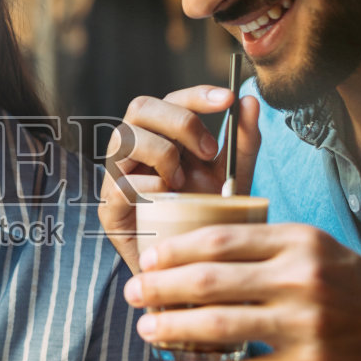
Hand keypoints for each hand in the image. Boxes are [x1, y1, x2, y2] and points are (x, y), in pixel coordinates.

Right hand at [101, 86, 260, 273]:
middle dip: (180, 122)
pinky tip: (170, 202)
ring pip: (124, 138)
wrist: (191, 266)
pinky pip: (122, 184)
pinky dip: (152, 189)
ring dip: (163, 154)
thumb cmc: (206, 215)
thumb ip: (241, 141)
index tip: (230, 99)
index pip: (171, 99)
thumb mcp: (230, 175)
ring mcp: (117, 176)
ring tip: (184, 183)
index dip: (197, 94)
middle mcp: (134, 149)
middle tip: (210, 152)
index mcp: (161, 135)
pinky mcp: (108, 209)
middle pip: (140, 107)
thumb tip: (252, 101)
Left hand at [124, 221, 360, 360]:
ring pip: (220, 327)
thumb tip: (205, 250)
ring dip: (174, 329)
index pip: (220, 240)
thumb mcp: (324, 250)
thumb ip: (272, 248)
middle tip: (132, 295)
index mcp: (300, 242)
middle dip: (160, 289)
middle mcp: (301, 279)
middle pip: (209, 282)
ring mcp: (307, 325)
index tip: (147, 259)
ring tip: (148, 331)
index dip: (175, 251)